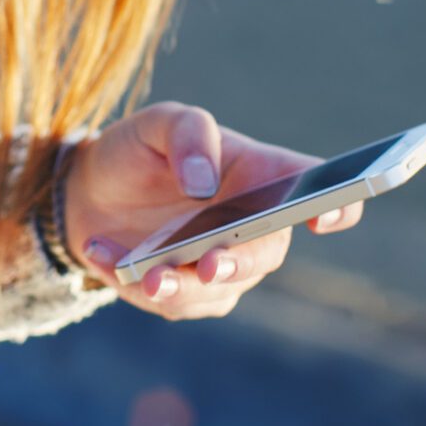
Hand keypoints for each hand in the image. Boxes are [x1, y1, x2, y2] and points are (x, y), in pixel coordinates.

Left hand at [59, 100, 364, 321]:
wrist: (87, 193)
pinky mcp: (184, 295)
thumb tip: (203, 183)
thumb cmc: (140, 151)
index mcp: (263, 175)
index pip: (319, 188)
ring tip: (145, 274)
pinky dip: (133, 282)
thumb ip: (189, 135)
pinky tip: (99, 251)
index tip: (323, 215)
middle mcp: (254, 226)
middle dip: (241, 262)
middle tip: (211, 263)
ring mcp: (223, 266)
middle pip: (268, 253)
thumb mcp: (158, 123)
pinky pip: (168, 302)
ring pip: (217, 290)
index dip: (338, 204)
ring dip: (181, 286)